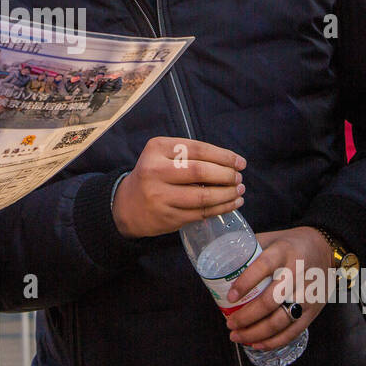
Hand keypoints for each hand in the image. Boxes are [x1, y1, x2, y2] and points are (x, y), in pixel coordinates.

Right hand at [111, 137, 245, 237]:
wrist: (126, 206)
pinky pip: (201, 213)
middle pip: (200, 172)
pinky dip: (221, 208)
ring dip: (227, 194)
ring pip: (203, 196)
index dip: (223, 156)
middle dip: (227, 175)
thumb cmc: (153, 176)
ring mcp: (160, 196)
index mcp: (157, 149)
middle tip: (239, 178)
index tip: (240, 162)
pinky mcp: (167, 217)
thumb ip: (190, 155)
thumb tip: (230, 163)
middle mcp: (155, 171)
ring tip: (239, 191)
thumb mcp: (162, 155)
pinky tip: (232, 204)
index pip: (198, 149)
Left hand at [223, 226, 331, 348]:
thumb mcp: (271, 238)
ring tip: (237, 336)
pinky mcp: (314, 309)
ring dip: (256, 333)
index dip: (245, 283)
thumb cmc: (291, 245)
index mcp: (283, 251)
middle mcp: (297, 273)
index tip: (230, 298)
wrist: (326, 249)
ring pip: (280, 320)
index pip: (263, 267)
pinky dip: (273, 341)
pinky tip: (257, 344)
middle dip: (246, 317)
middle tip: (229, 324)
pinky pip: (293, 330)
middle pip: (270, 301)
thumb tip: (220, 264)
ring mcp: (307, 294)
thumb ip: (248, 249)